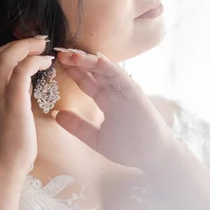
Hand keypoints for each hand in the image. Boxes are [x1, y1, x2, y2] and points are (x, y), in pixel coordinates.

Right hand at [0, 36, 51, 175]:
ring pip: (8, 56)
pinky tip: (46, 63)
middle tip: (39, 42)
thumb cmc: (8, 147)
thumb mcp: (6, 117)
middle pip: (0, 53)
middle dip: (21, 43)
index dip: (13, 50)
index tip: (30, 48)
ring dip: (27, 46)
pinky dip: (35, 60)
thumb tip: (23, 89)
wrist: (2, 166)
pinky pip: (22, 69)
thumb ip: (11, 100)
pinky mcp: (13, 99)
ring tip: (43, 47)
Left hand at [54, 49, 177, 171]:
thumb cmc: (129, 147)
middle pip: (94, 72)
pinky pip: (122, 79)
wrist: (153, 157)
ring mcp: (125, 92)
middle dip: (77, 62)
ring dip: (89, 61)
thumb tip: (56, 115)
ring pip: (105, 71)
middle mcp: (115, 92)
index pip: (87, 81)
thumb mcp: (97, 139)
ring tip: (72, 54)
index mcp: (106, 100)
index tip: (57, 62)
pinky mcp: (135, 95)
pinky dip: (110, 68)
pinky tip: (98, 60)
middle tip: (60, 52)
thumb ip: (78, 127)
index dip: (73, 72)